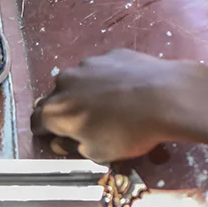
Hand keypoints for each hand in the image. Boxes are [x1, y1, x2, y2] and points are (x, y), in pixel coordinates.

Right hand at [32, 49, 199, 162]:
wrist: (168, 97)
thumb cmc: (130, 131)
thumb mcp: (98, 153)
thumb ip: (77, 146)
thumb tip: (70, 138)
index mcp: (55, 109)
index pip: (38, 122)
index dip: (48, 132)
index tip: (59, 137)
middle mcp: (65, 81)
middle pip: (59, 98)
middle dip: (70, 109)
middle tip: (91, 122)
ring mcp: (90, 63)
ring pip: (83, 80)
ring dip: (90, 91)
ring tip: (117, 104)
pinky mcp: (115, 53)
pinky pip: (106, 69)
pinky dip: (113, 78)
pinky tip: (133, 88)